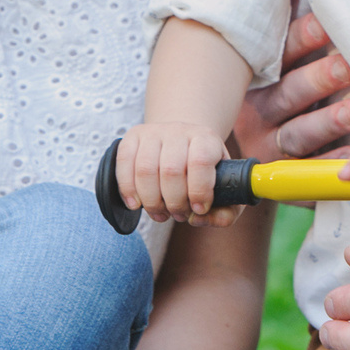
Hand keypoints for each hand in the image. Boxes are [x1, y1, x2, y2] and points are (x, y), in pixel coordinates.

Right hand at [117, 120, 231, 223]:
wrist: (183, 143)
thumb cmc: (205, 172)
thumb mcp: (225, 188)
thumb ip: (225, 212)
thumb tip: (199, 219)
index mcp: (206, 139)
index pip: (201, 161)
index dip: (199, 191)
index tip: (199, 209)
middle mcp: (180, 131)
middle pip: (170, 170)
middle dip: (173, 202)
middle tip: (178, 215)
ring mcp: (154, 131)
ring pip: (145, 169)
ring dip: (151, 201)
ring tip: (160, 213)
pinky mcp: (133, 136)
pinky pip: (124, 162)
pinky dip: (127, 189)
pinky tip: (136, 204)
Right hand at [232, 12, 349, 162]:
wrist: (239, 167)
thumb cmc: (274, 102)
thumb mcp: (273, 66)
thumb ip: (291, 31)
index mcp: (261, 79)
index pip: (282, 54)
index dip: (303, 38)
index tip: (328, 24)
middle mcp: (262, 110)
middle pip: (290, 93)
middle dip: (320, 79)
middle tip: (348, 66)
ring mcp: (271, 145)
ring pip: (298, 133)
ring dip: (327, 122)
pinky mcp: (286, 176)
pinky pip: (308, 173)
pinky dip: (330, 164)